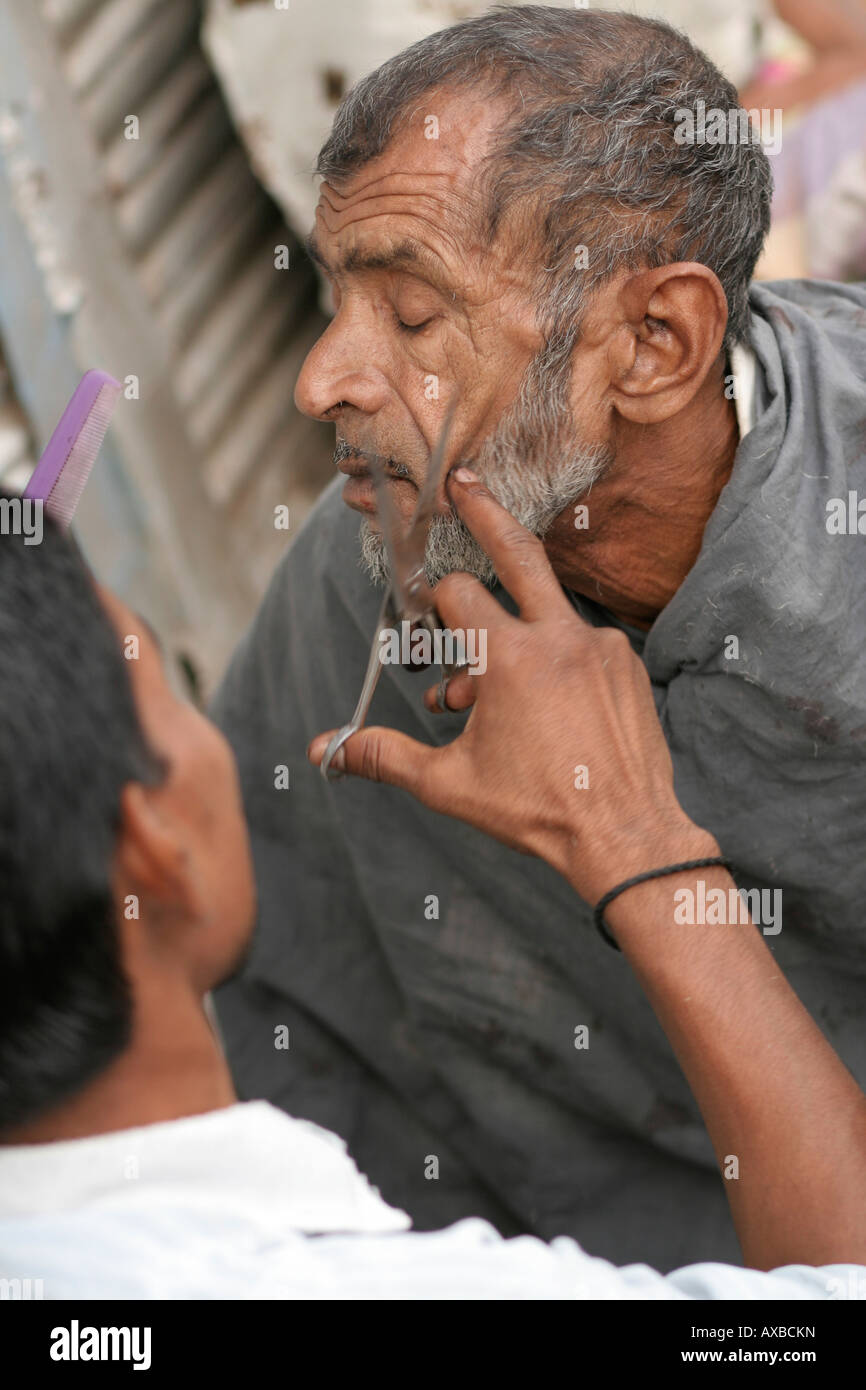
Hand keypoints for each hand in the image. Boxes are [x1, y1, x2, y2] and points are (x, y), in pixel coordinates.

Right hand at [308, 470, 713, 905]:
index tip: (427, 623)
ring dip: (514, 635)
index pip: (458, 594)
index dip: (433, 603)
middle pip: (518, 552)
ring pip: (546, 616)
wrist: (626, 836)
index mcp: (510, 657)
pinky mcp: (626, 665)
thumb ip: (384, 756)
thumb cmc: (536, 810)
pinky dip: (554, 659)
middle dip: (486, 512)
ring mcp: (600, 647)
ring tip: (492, 695)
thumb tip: (324, 750)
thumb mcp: (449, 784)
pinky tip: (543, 708)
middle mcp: (560, 638)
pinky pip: (580, 643)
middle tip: (465, 481)